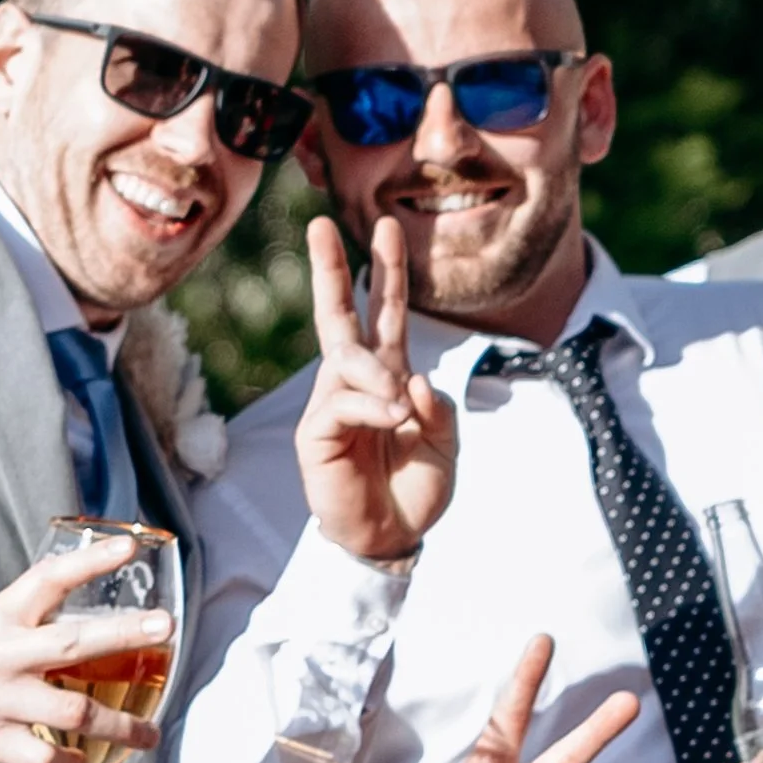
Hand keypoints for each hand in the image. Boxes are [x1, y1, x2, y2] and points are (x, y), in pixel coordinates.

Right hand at [0, 534, 174, 762]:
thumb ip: (33, 612)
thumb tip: (93, 590)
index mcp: (0, 617)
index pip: (47, 579)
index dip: (88, 561)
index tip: (127, 548)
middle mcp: (0, 655)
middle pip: (72, 643)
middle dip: (124, 635)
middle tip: (165, 628)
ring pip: (73, 711)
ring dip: (120, 725)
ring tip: (149, 734)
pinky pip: (46, 758)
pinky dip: (75, 762)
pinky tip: (91, 761)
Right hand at [295, 216, 457, 563]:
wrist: (394, 539)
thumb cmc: (415, 489)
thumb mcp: (445, 445)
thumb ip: (436, 409)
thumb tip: (410, 380)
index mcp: (388, 373)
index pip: (385, 311)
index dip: (387, 269)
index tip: (386, 224)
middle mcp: (356, 380)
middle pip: (339, 313)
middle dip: (330, 268)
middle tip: (319, 224)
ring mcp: (332, 403)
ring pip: (346, 360)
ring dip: (377, 376)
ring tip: (399, 410)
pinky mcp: (316, 433)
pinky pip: (342, 402)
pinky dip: (372, 406)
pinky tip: (391, 420)